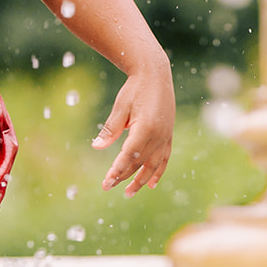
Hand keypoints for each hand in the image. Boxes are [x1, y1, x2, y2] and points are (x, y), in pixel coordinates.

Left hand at [92, 61, 175, 196]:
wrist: (155, 74)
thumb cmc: (134, 89)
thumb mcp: (120, 107)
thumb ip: (110, 129)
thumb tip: (96, 147)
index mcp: (145, 128)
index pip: (129, 156)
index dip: (117, 171)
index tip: (106, 182)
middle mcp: (158, 135)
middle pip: (139, 162)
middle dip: (123, 176)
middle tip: (108, 187)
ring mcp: (166, 136)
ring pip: (154, 165)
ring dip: (141, 180)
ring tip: (129, 193)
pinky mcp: (169, 135)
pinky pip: (165, 158)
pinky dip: (158, 172)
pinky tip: (151, 184)